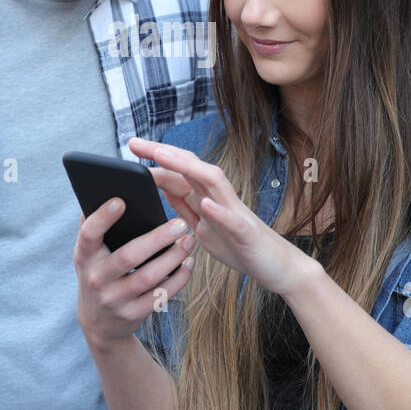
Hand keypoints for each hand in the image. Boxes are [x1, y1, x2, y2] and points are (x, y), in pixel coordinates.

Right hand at [73, 196, 197, 350]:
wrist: (99, 322)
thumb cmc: (99, 273)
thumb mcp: (88, 254)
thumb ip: (93, 226)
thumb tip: (102, 189)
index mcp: (84, 257)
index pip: (88, 235)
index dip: (103, 218)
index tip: (121, 200)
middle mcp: (96, 279)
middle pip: (128, 257)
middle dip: (156, 239)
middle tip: (180, 223)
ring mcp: (115, 299)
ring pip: (148, 277)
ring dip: (173, 258)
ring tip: (189, 240)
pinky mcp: (133, 314)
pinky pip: (160, 296)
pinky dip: (178, 279)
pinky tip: (189, 263)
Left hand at [128, 137, 315, 296]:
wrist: (277, 267)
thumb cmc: (239, 246)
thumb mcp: (203, 226)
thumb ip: (185, 206)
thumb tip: (162, 186)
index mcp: (207, 198)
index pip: (180, 171)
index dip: (157, 158)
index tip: (132, 147)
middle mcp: (220, 199)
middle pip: (192, 167)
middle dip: (164, 152)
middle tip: (135, 142)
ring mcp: (235, 213)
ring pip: (213, 183)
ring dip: (188, 167)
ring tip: (163, 156)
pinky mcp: (247, 234)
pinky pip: (233, 220)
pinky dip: (219, 211)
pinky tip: (206, 204)